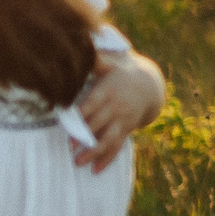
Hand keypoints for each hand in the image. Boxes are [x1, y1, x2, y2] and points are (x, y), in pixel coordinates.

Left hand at [71, 54, 165, 173]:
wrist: (148, 82)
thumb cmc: (119, 69)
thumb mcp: (110, 61)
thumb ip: (94, 58)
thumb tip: (80, 45)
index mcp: (108, 90)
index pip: (92, 104)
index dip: (80, 115)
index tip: (66, 124)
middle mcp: (116, 106)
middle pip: (99, 124)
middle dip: (84, 136)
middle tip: (68, 148)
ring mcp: (122, 119)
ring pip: (109, 138)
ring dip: (94, 152)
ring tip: (78, 163)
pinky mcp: (126, 128)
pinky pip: (118, 145)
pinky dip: (107, 158)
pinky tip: (96, 170)